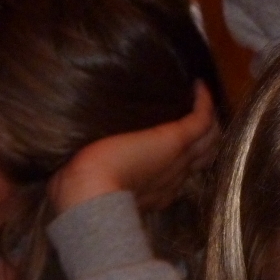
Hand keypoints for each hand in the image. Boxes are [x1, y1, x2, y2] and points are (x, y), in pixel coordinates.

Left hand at [48, 81, 218, 214]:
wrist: (91, 194)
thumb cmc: (82, 194)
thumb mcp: (90, 185)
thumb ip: (90, 177)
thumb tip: (70, 172)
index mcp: (153, 192)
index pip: (178, 174)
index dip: (182, 160)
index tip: (177, 144)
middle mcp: (172, 178)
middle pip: (201, 159)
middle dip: (204, 141)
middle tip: (201, 117)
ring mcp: (177, 159)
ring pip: (209, 141)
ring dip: (210, 122)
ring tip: (203, 99)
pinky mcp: (175, 140)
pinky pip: (202, 119)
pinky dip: (204, 102)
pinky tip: (199, 84)